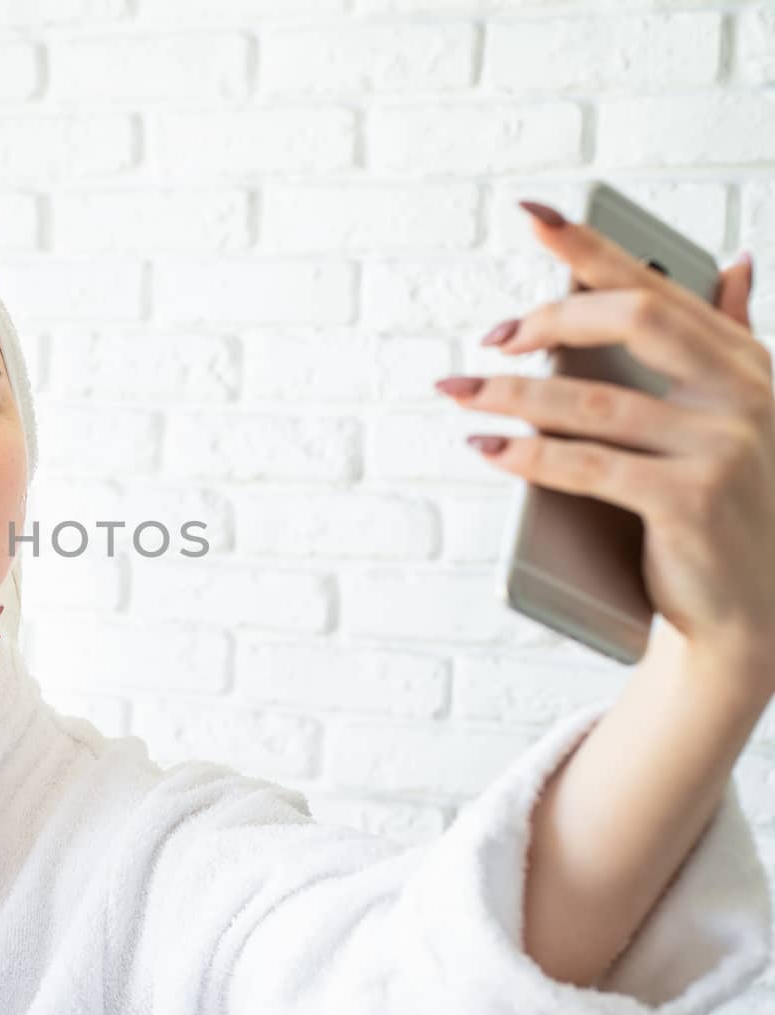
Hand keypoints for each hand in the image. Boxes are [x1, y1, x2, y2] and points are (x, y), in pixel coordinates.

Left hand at [436, 201, 774, 683]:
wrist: (757, 608)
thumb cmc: (733, 505)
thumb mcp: (741, 414)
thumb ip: (732, 337)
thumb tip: (735, 261)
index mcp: (745, 361)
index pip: (657, 287)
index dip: (591, 248)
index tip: (532, 214)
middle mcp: (744, 394)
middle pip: (632, 321)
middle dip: (548, 319)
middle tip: (491, 339)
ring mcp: (723, 447)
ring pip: (595, 401)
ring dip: (512, 394)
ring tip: (460, 390)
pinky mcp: (692, 501)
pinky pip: (590, 466)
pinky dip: (529, 455)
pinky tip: (488, 446)